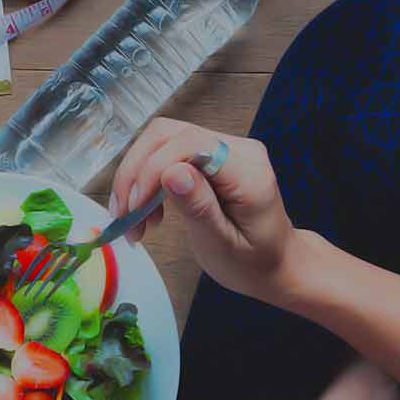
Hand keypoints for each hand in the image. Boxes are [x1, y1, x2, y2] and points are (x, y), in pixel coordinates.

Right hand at [108, 118, 311, 304]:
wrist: (275, 264)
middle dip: (136, 173)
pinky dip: (146, 181)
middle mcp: (238, 149)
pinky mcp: (209, 155)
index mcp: (248, 170)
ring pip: (160, 141)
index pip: (189, 144)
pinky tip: (145, 211)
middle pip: (167, 135)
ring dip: (136, 178)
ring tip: (133, 220)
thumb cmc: (253, 262)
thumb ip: (199, 207)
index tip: (134, 209)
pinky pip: (166, 153)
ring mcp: (223, 148)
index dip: (152, 170)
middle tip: (124, 216)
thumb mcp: (223, 245)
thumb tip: (171, 173)